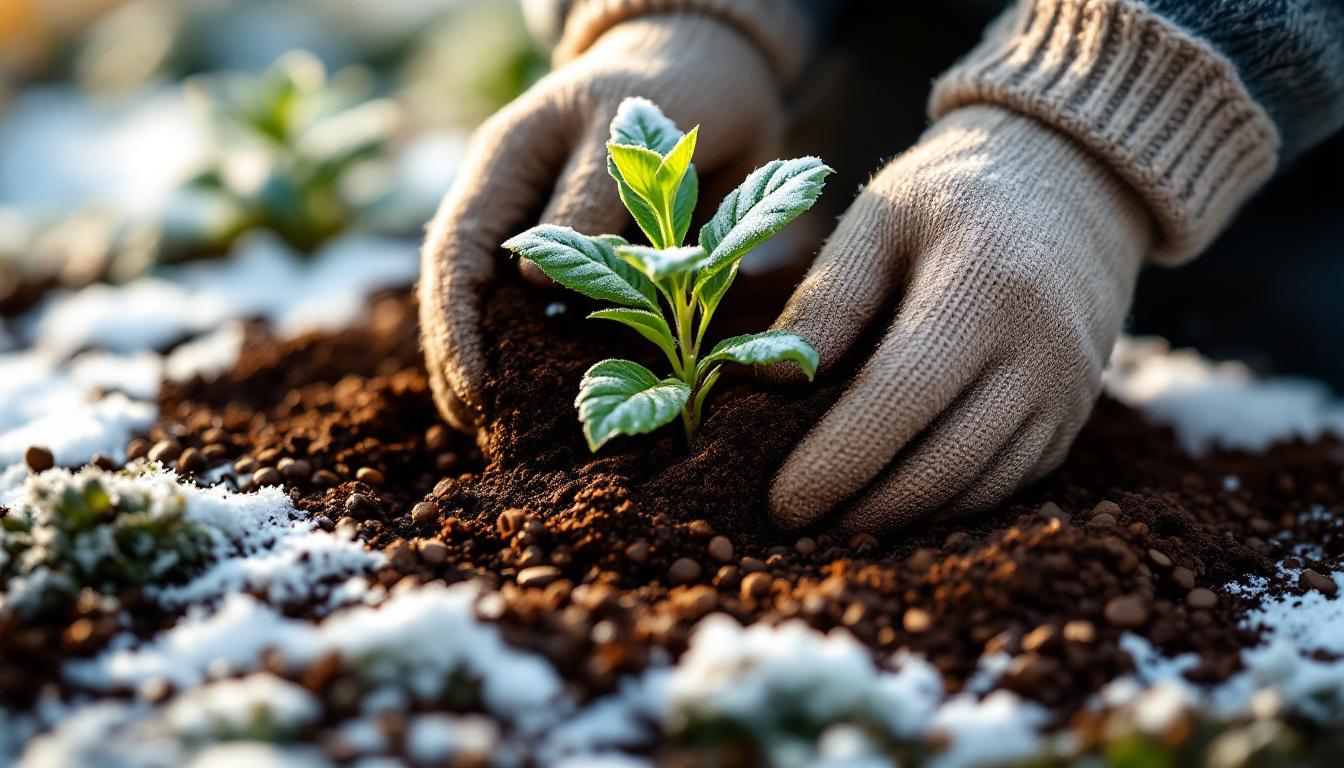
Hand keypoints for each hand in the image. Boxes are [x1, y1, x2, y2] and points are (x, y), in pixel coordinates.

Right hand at [420, 14, 783, 431]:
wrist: (712, 77)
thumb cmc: (674, 91)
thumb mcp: (629, 136)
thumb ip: (587, 202)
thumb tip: (531, 283)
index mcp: (503, 164)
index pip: (454, 253)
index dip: (454, 326)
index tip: (475, 389)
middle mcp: (510, 204)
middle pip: (460, 294)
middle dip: (460, 363)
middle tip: (480, 430)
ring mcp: (538, 234)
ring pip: (496, 311)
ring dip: (494, 370)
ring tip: (499, 433)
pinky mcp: (579, 261)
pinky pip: (549, 317)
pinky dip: (545, 361)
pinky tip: (548, 404)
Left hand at [768, 105, 1155, 533]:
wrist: (1075, 183)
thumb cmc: (954, 195)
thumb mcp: (878, 217)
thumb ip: (825, 299)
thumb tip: (766, 382)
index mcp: (984, 284)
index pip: (899, 398)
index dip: (837, 460)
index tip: (781, 503)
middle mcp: (1041, 348)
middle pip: (943, 462)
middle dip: (863, 509)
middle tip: (795, 530)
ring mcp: (1068, 391)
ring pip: (978, 489)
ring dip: (903, 522)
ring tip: (834, 529)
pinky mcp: (1074, 417)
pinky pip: (1008, 486)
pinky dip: (947, 508)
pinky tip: (894, 510)